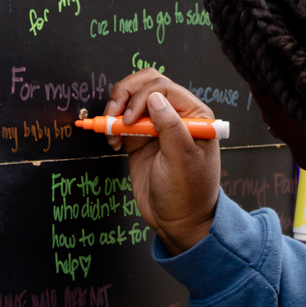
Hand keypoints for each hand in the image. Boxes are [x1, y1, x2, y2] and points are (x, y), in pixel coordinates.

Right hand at [106, 68, 220, 253]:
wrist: (178, 222)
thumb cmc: (188, 194)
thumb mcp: (182, 161)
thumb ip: (171, 128)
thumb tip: (155, 98)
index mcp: (194, 115)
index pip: (164, 87)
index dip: (142, 97)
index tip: (130, 120)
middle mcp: (175, 115)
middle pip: (146, 84)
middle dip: (125, 94)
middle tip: (114, 115)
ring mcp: (156, 126)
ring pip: (131, 98)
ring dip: (116, 109)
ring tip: (111, 130)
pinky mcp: (139, 139)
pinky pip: (121, 120)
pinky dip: (111, 126)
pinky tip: (113, 143)